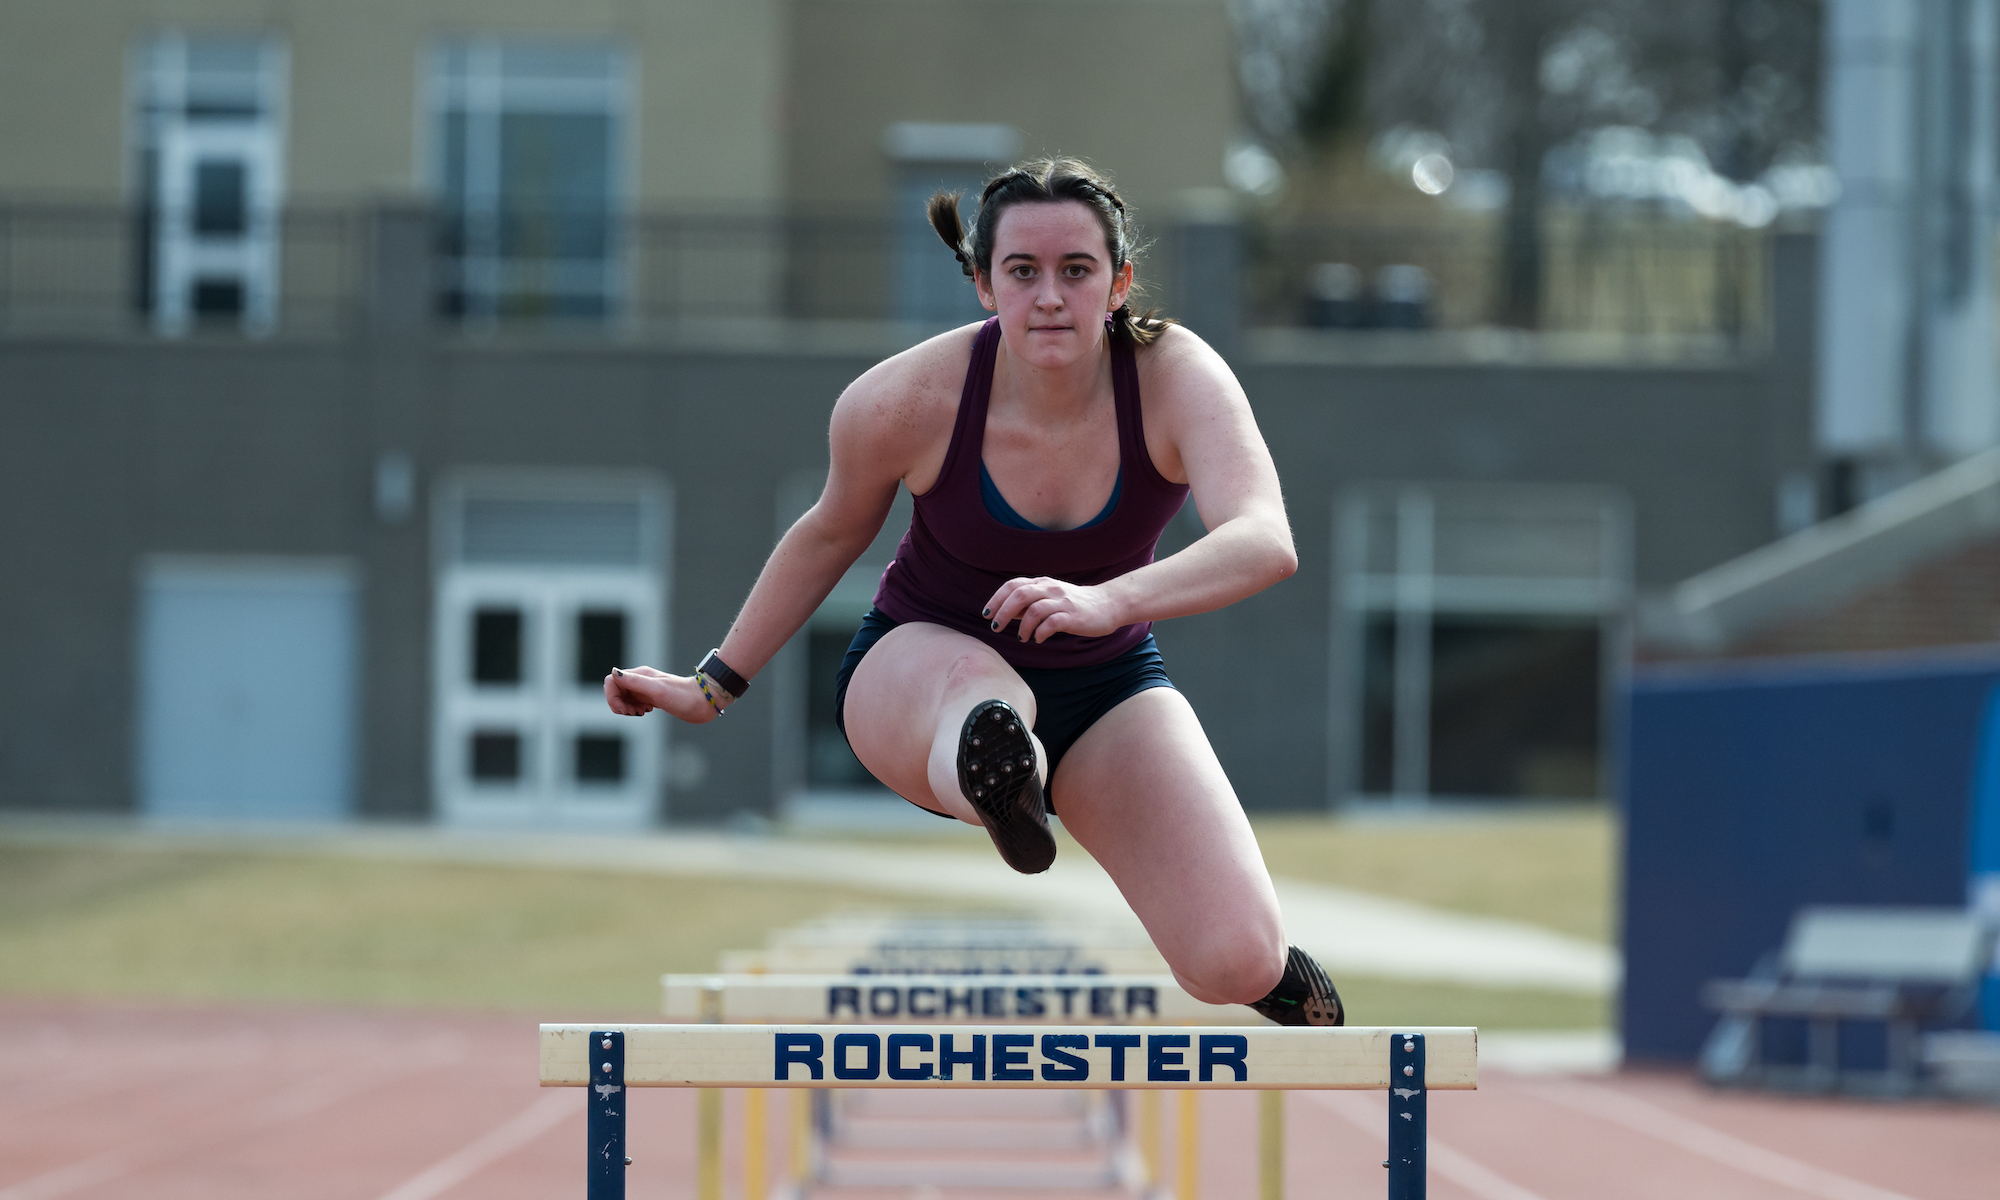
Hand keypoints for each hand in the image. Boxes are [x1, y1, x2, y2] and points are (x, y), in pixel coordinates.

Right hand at [604, 666, 720, 723]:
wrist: (703, 702)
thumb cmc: (683, 696)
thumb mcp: (658, 690)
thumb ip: (635, 682)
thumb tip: (613, 672)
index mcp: (639, 675)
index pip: (611, 681)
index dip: (613, 697)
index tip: (626, 710)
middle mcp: (640, 680)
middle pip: (615, 690)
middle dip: (618, 705)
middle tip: (635, 713)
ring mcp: (645, 689)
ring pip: (623, 698)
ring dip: (626, 708)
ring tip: (642, 712)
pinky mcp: (651, 698)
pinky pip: (633, 703)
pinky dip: (634, 710)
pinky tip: (647, 711)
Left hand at [983, 577, 1121, 642]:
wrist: (1108, 605)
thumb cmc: (1075, 604)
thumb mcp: (1050, 598)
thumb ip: (1029, 604)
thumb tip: (1006, 613)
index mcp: (1042, 584)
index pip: (1013, 585)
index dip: (996, 599)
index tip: (986, 614)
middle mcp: (1050, 589)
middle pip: (1019, 595)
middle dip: (1003, 612)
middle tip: (995, 627)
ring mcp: (1062, 602)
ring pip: (1034, 609)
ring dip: (1022, 626)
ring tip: (1022, 638)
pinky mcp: (1073, 616)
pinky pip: (1051, 623)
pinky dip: (1040, 633)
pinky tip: (1039, 639)